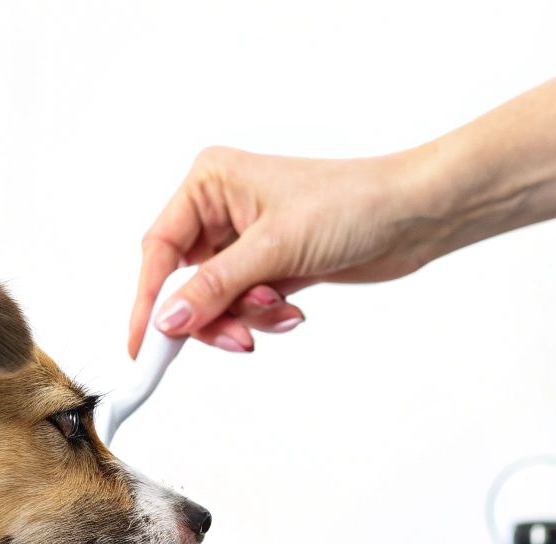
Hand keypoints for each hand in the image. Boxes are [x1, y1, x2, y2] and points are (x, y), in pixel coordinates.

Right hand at [129, 148, 444, 354]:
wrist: (412, 216)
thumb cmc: (351, 205)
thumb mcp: (274, 249)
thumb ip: (215, 288)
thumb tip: (166, 321)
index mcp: (210, 183)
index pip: (160, 250)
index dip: (148, 301)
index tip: (143, 347)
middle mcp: (221, 208)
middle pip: (186, 283)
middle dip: (213, 315)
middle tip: (240, 339)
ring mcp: (247, 239)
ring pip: (218, 300)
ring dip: (247, 316)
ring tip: (284, 310)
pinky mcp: (272, 264)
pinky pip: (247, 305)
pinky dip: (267, 315)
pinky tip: (296, 309)